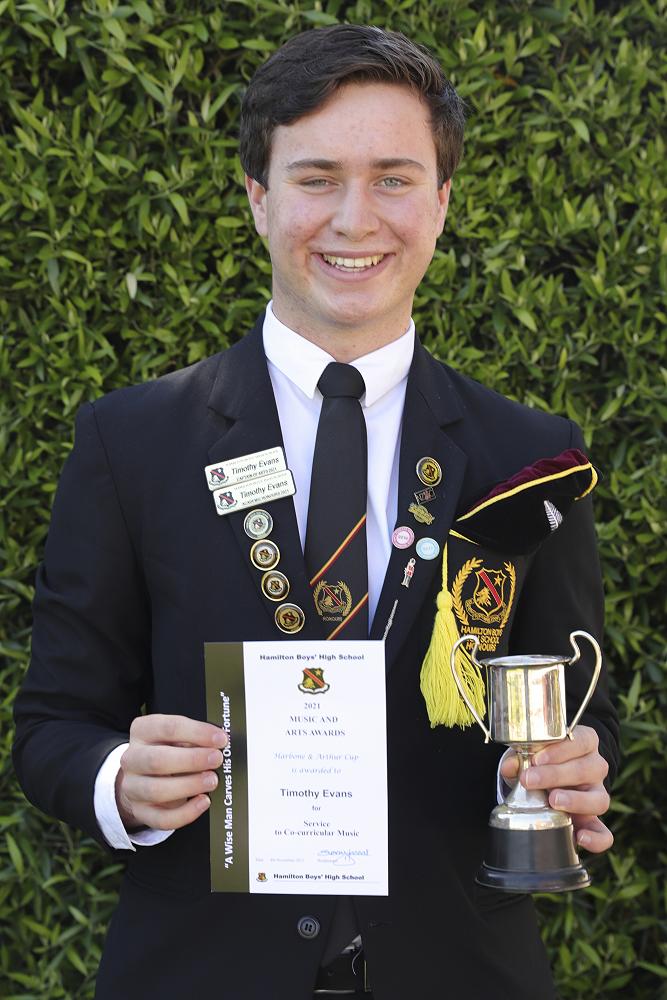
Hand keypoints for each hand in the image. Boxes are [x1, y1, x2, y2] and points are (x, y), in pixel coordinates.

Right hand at [115, 714, 226, 831]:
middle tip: (216, 759)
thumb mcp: (178, 737)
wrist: (145, 775)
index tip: (220, 738)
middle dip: (191, 760)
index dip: (197, 733)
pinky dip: (185, 813)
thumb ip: (194, 738)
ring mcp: (133, 787)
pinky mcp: (141, 811)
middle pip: (157, 760)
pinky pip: (161, 819)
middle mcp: (132, 759)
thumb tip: (219, 742)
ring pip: (156, 791)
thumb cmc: (168, 750)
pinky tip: (203, 802)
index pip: (167, 728)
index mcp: (143, 731)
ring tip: (212, 781)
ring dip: (188, 786)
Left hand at [499, 724, 612, 852]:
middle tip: (529, 779)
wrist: (547, 781)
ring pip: (599, 799)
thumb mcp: (530, 755)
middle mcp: (595, 768)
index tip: (536, 758)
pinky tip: (580, 838)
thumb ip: (519, 758)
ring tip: (552, 801)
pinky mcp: (593, 821)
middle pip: (587, 769)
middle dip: (555, 774)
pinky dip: (596, 838)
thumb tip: (509, 767)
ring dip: (575, 800)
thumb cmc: (540, 762)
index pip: (583, 741)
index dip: (561, 749)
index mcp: (584, 744)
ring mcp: (597, 795)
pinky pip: (604, 833)